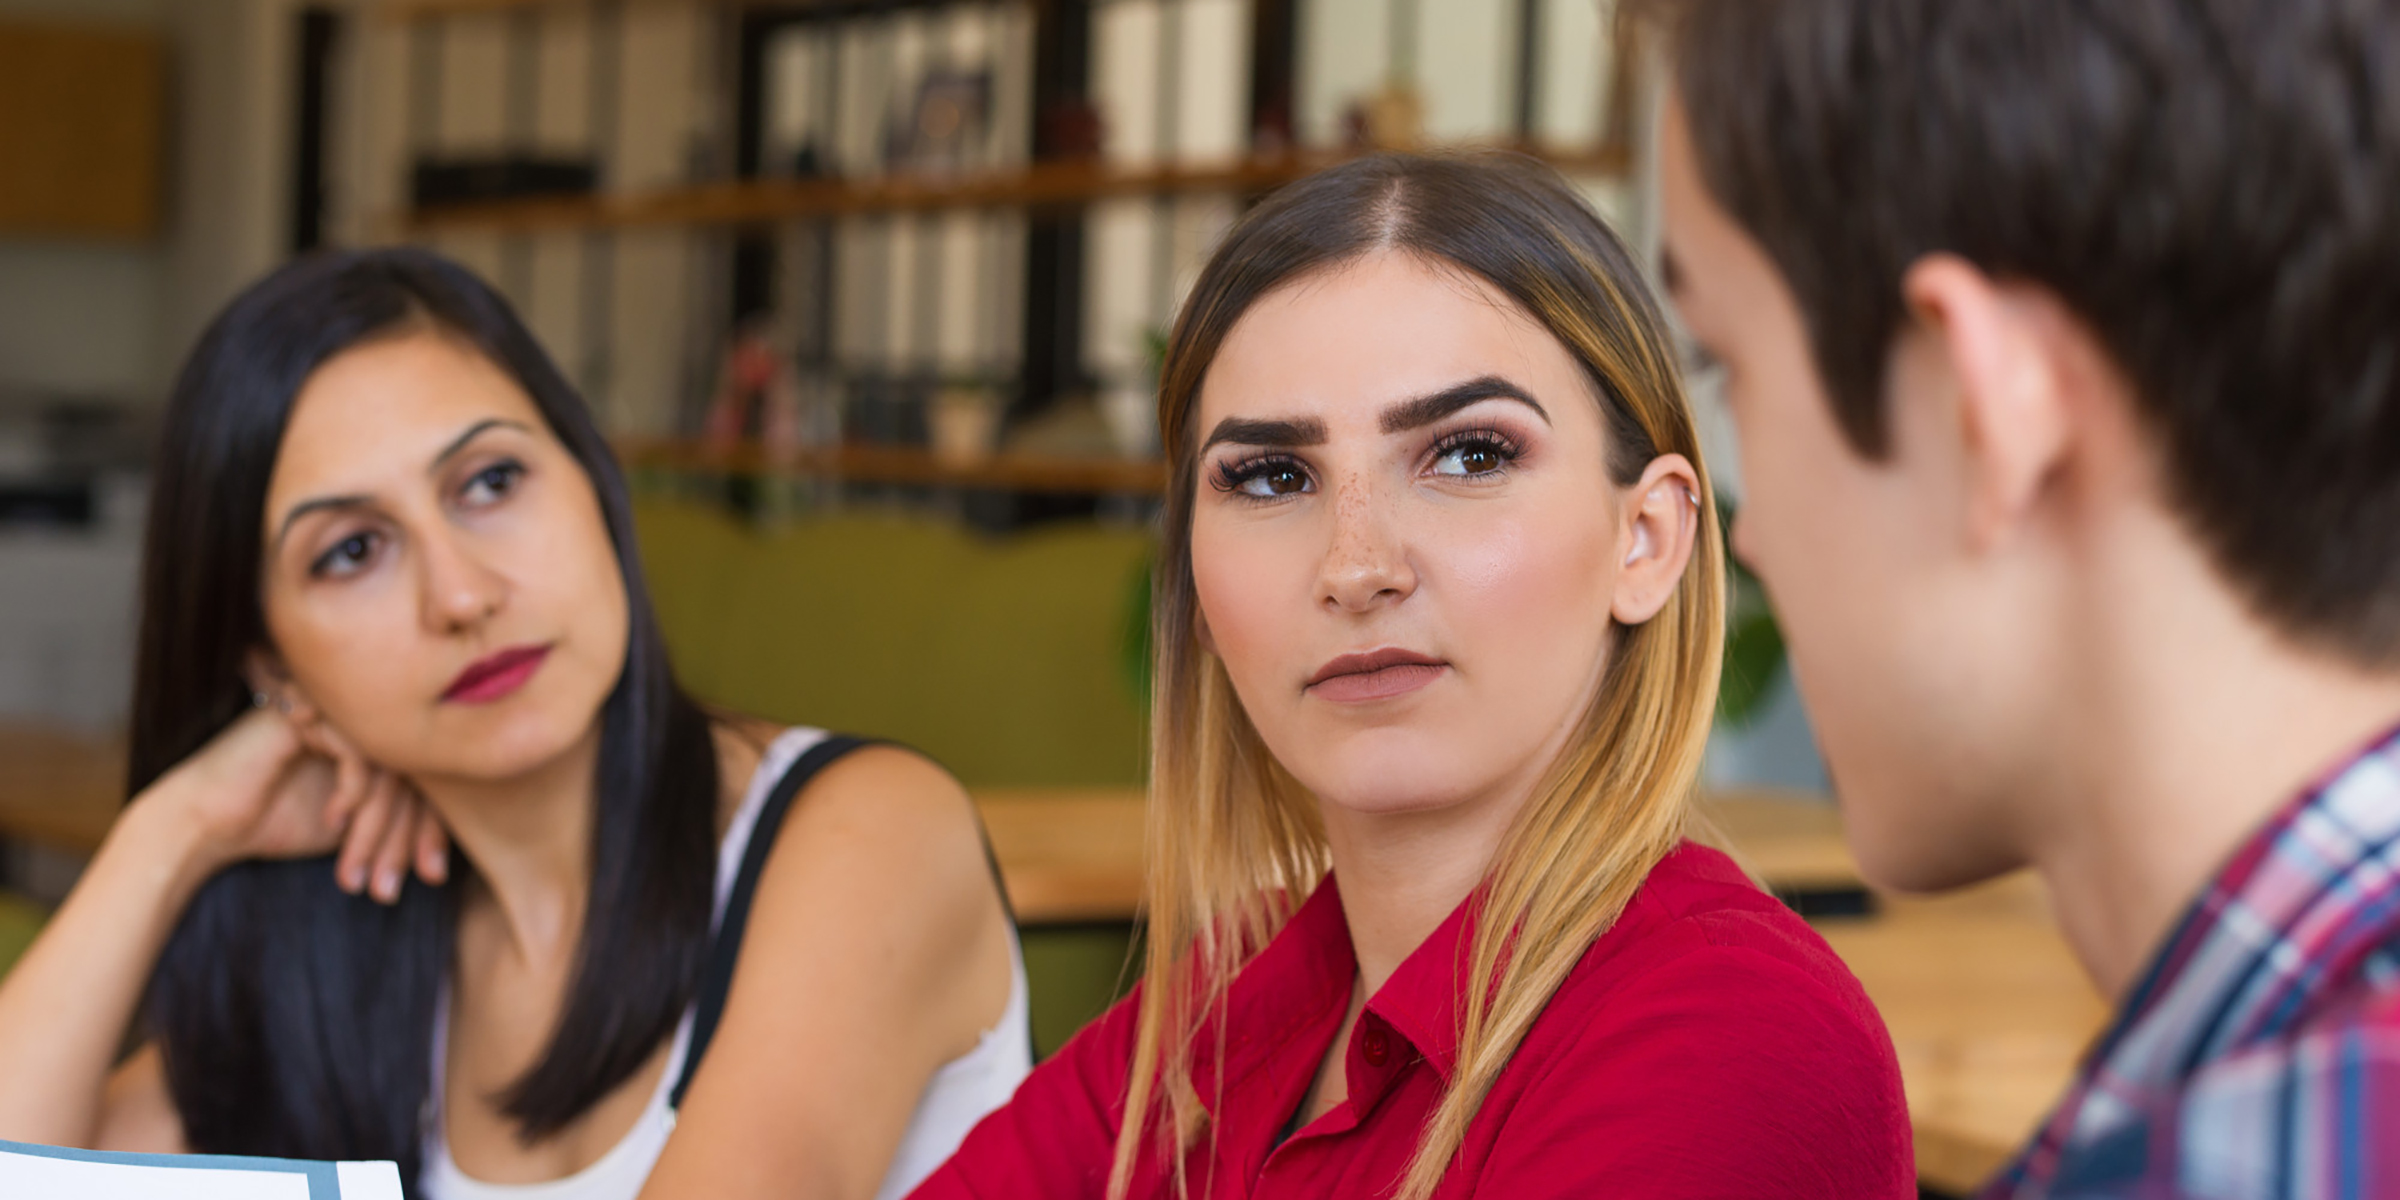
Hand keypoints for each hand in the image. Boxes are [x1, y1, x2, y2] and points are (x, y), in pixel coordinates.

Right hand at [143, 707, 449, 902]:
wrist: (205, 824)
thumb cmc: (275, 824)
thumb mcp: (354, 828)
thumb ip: (397, 820)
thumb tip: (448, 856)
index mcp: (378, 741)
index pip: (427, 780)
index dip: (432, 831)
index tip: (433, 877)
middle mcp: (361, 721)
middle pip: (414, 774)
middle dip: (408, 837)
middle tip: (398, 886)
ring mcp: (334, 712)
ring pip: (389, 767)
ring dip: (377, 830)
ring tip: (362, 876)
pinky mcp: (305, 713)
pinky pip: (357, 751)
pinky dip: (351, 792)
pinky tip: (333, 822)